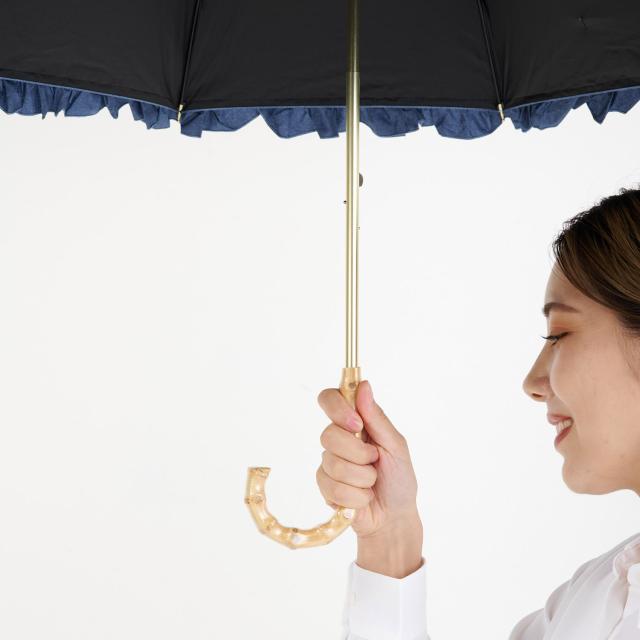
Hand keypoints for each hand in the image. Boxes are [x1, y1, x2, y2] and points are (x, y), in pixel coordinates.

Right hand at [316, 379, 420, 540]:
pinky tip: (363, 498)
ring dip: (362, 478)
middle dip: (358, 453)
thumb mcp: (396, 446)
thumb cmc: (399, 479)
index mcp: (355, 422)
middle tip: (374, 461)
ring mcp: (329, 462)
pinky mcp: (324, 486)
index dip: (336, 408)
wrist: (394, 518)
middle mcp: (339, 439)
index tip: (355, 423)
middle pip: (328, 434)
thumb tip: (364, 385)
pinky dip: (356, 496)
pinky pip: (332, 487)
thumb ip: (377, 418)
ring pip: (332, 464)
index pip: (329, 399)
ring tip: (372, 483)